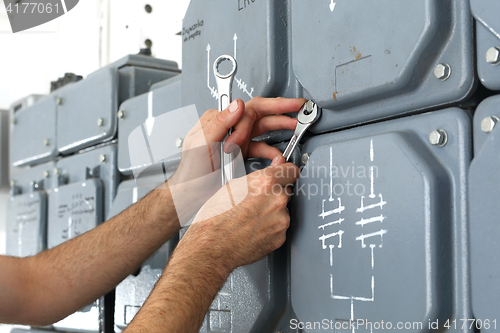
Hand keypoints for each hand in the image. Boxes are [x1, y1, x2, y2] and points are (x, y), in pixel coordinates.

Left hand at [168, 97, 305, 224]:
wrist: (190, 193)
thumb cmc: (191, 169)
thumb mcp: (202, 142)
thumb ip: (221, 122)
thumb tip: (238, 105)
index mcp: (219, 119)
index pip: (249, 107)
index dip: (269, 108)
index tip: (286, 109)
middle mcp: (228, 127)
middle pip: (259, 113)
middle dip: (281, 109)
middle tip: (299, 107)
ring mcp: (235, 140)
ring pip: (263, 129)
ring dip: (280, 128)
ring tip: (295, 128)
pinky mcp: (239, 154)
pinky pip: (261, 148)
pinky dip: (272, 152)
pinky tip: (279, 157)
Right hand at [178, 155, 299, 273]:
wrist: (212, 246)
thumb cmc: (215, 218)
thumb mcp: (232, 186)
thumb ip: (258, 176)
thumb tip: (272, 170)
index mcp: (266, 182)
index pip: (291, 170)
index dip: (286, 173)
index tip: (284, 176)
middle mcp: (277, 199)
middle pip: (287, 191)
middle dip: (275, 194)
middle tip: (258, 201)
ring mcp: (281, 220)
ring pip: (283, 211)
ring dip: (273, 213)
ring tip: (251, 218)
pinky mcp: (280, 237)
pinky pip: (280, 228)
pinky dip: (270, 228)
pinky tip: (254, 229)